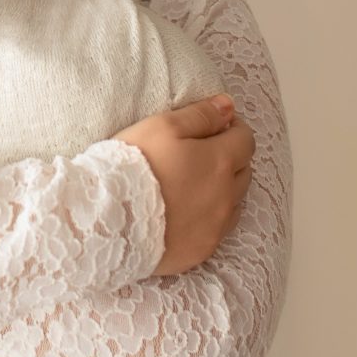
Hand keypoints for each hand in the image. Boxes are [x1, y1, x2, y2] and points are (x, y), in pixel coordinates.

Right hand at [114, 94, 253, 274]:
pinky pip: (218, 228)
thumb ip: (200, 115)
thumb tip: (228, 106)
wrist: (111, 217)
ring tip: (194, 182)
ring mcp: (216, 226)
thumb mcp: (163, 126)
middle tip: (202, 151)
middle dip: (231, 156)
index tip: (214, 124)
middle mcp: (226, 196)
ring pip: (235, 201)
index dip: (232, 127)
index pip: (245, 140)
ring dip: (224, 188)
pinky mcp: (202, 249)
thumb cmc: (136, 165)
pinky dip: (211, 215)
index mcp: (220, 162)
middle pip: (244, 171)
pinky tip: (188, 210)